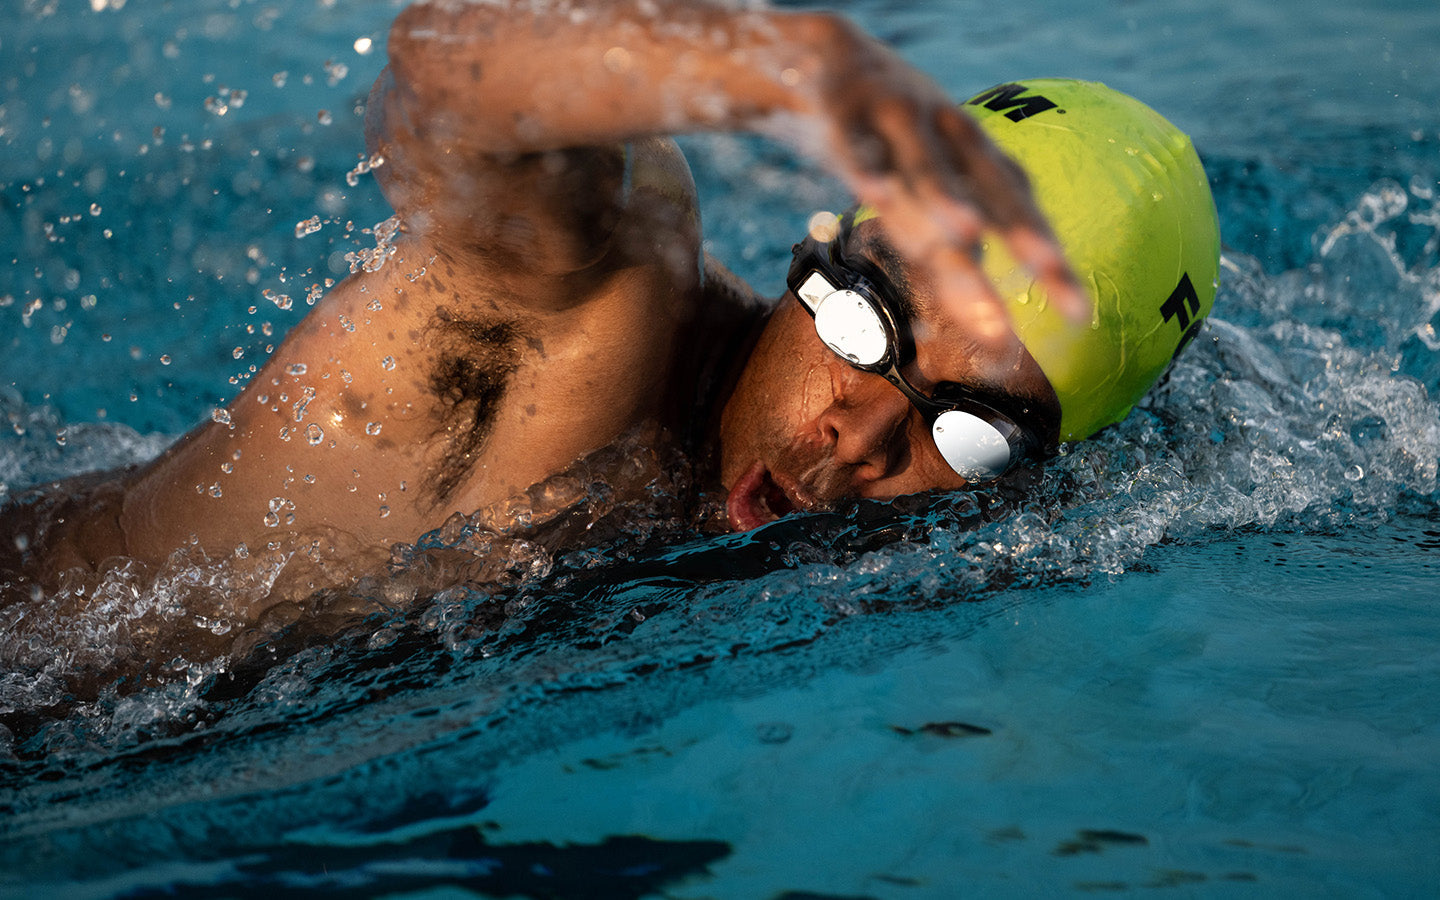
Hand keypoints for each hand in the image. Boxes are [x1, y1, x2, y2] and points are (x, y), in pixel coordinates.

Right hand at [788, 18, 1088, 351]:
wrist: (834, 59)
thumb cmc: (896, 140)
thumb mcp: (935, 184)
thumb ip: (957, 245)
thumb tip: (988, 323)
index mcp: (976, 158)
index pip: (1021, 211)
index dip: (1047, 258)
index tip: (1078, 312)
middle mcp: (950, 137)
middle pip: (988, 190)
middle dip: (1018, 229)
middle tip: (1049, 270)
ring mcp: (901, 122)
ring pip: (926, 166)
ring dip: (946, 195)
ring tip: (966, 235)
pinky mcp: (851, 117)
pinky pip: (860, 147)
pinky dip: (869, 167)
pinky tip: (875, 194)